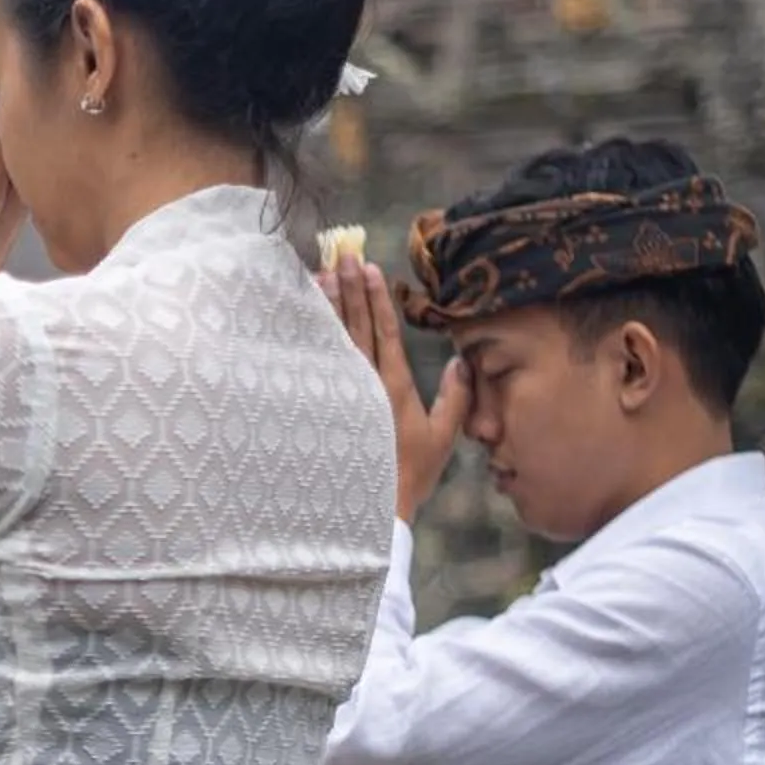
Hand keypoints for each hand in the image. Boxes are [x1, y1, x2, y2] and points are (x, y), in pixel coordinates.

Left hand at [321, 259, 468, 523]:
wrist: (373, 509)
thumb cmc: (409, 476)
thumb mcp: (442, 437)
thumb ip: (455, 397)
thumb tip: (462, 360)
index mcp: (394, 387)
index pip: (385, 332)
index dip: (378, 298)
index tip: (371, 268)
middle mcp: (365, 384)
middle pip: (357, 326)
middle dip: (350, 288)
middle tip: (343, 255)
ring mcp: (342, 394)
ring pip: (334, 339)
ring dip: (328, 305)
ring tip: (320, 273)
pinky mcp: (324, 406)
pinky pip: (317, 362)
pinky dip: (311, 336)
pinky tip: (302, 316)